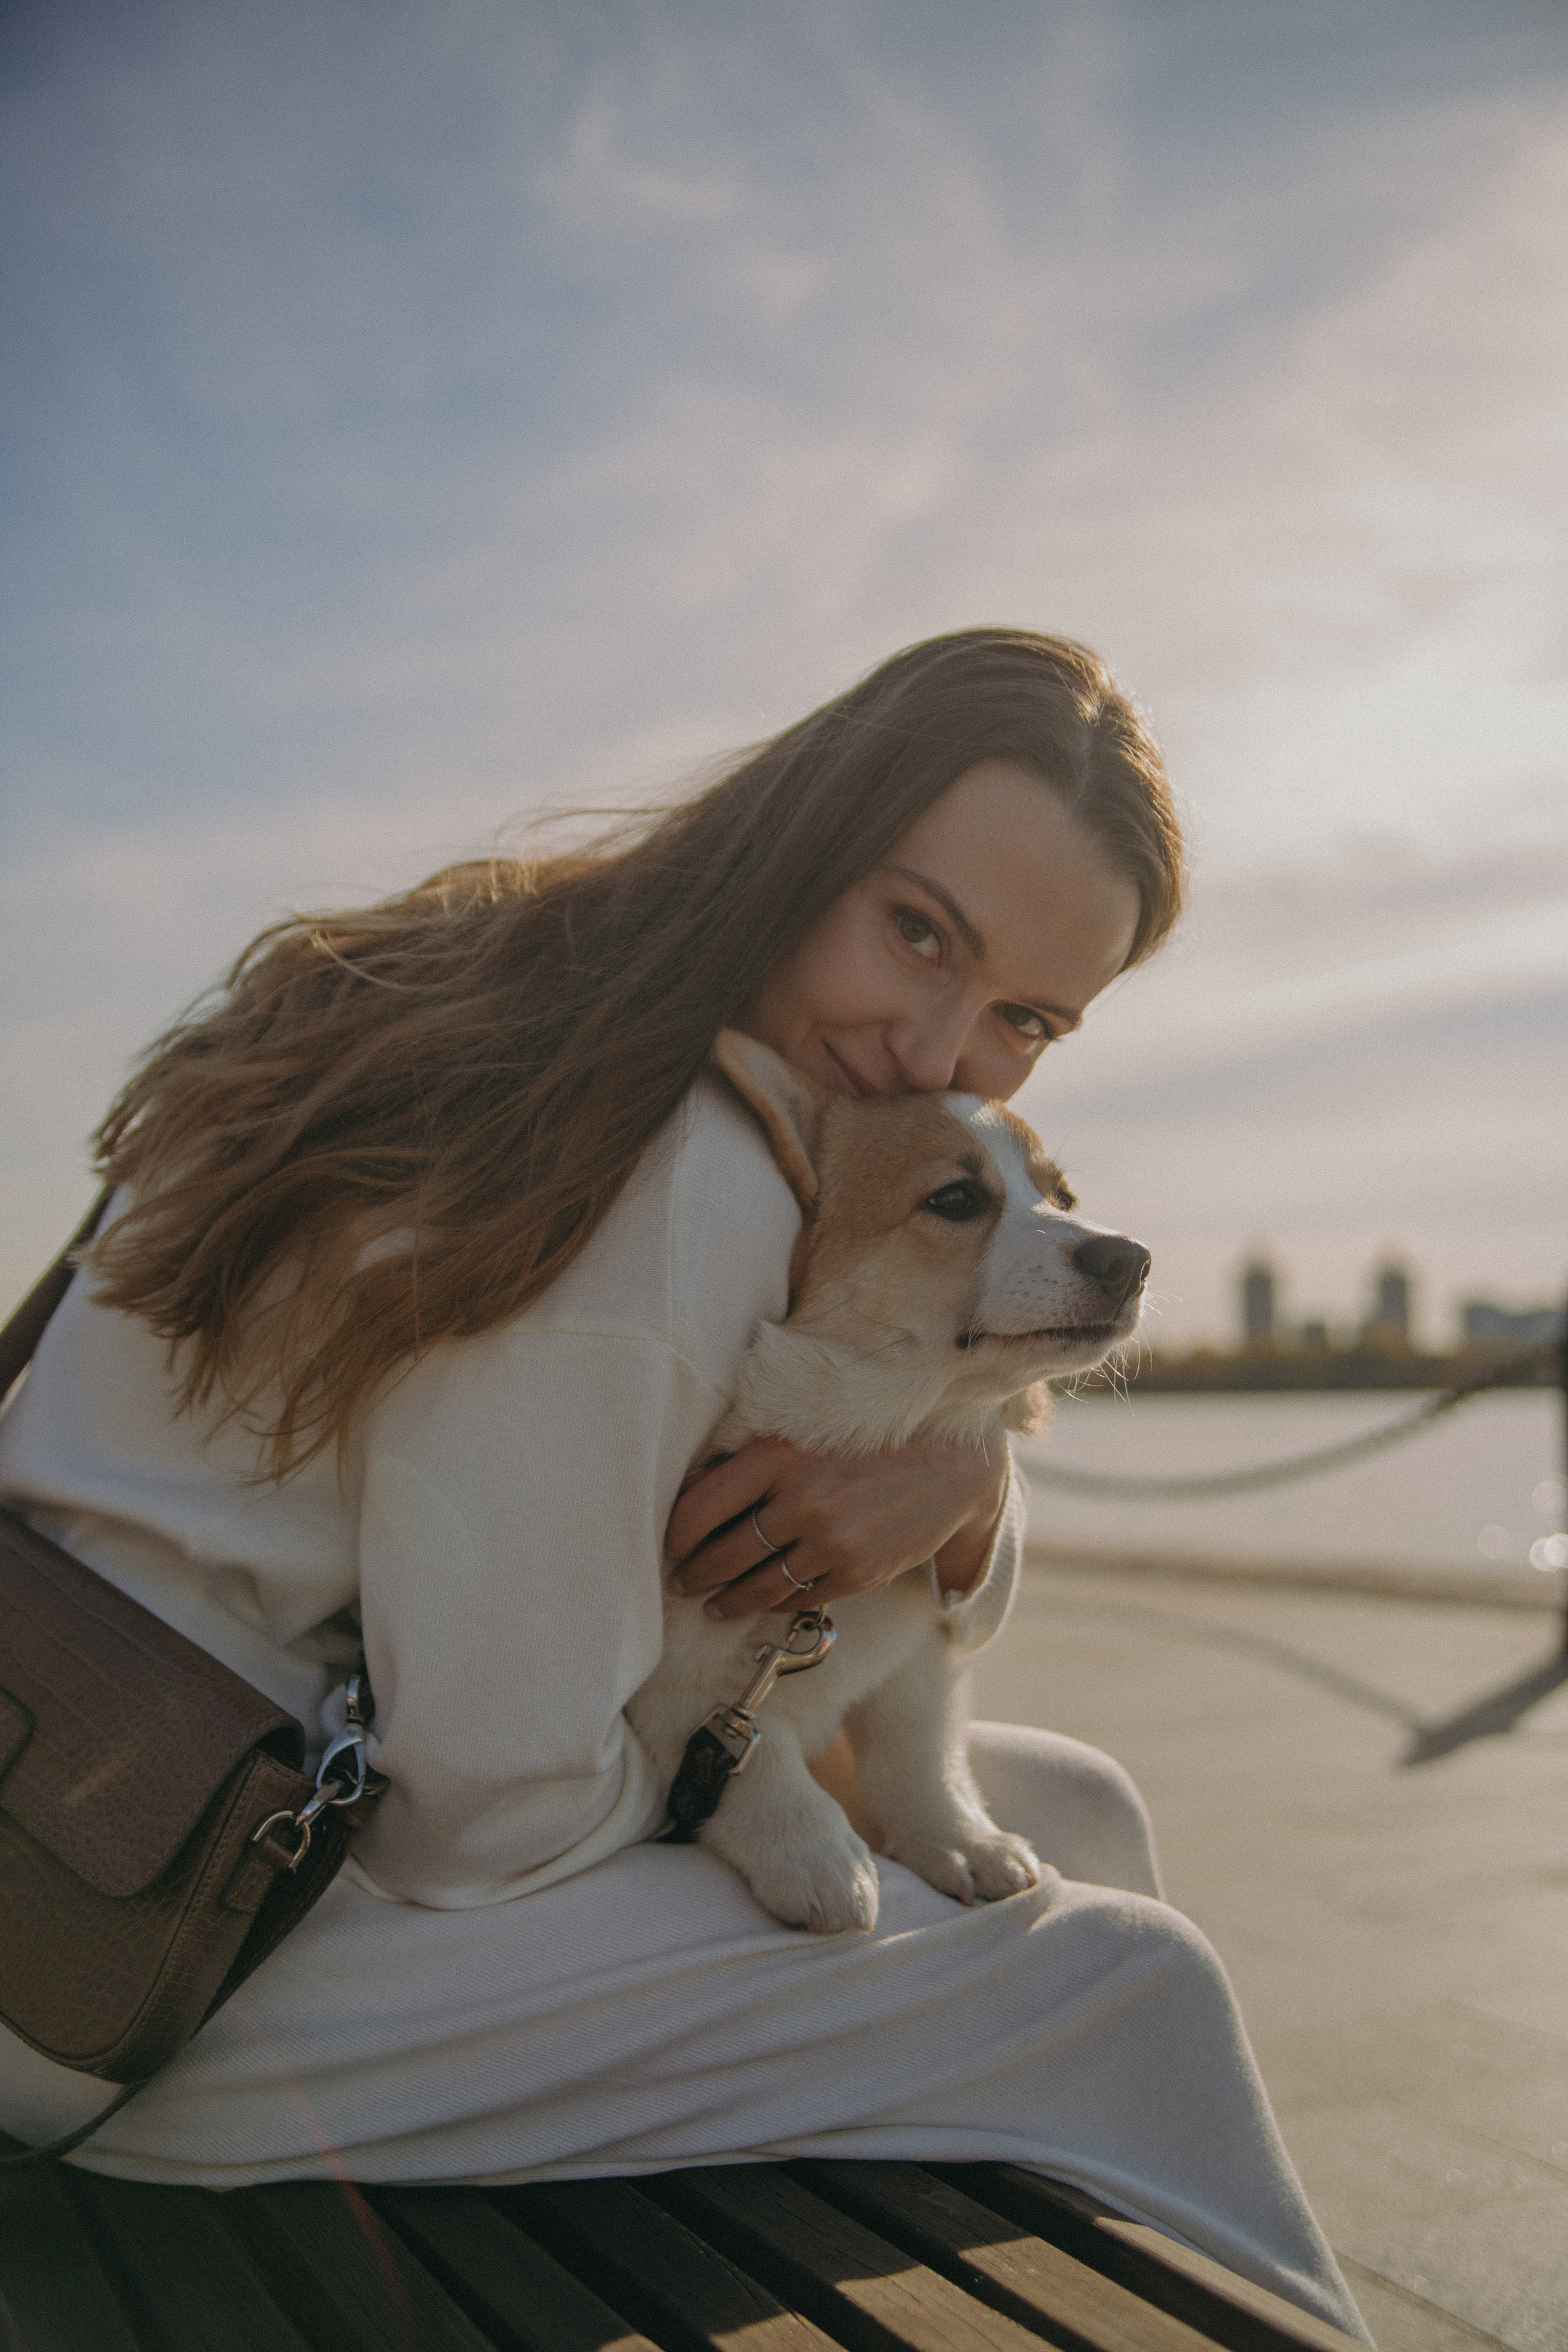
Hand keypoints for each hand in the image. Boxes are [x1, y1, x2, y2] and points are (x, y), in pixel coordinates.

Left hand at [665, 1436, 1009, 1619]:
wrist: (951, 1465)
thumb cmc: (868, 1440)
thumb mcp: (804, 1433)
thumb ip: (747, 1461)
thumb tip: (689, 1488)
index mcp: (780, 1455)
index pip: (701, 1506)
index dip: (676, 1533)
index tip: (670, 1544)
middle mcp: (804, 1500)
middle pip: (725, 1554)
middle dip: (695, 1574)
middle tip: (681, 1581)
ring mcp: (834, 1541)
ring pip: (759, 1587)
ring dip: (728, 1601)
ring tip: (714, 1605)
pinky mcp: (859, 1573)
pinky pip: (800, 1598)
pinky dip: (776, 1603)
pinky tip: (764, 1601)